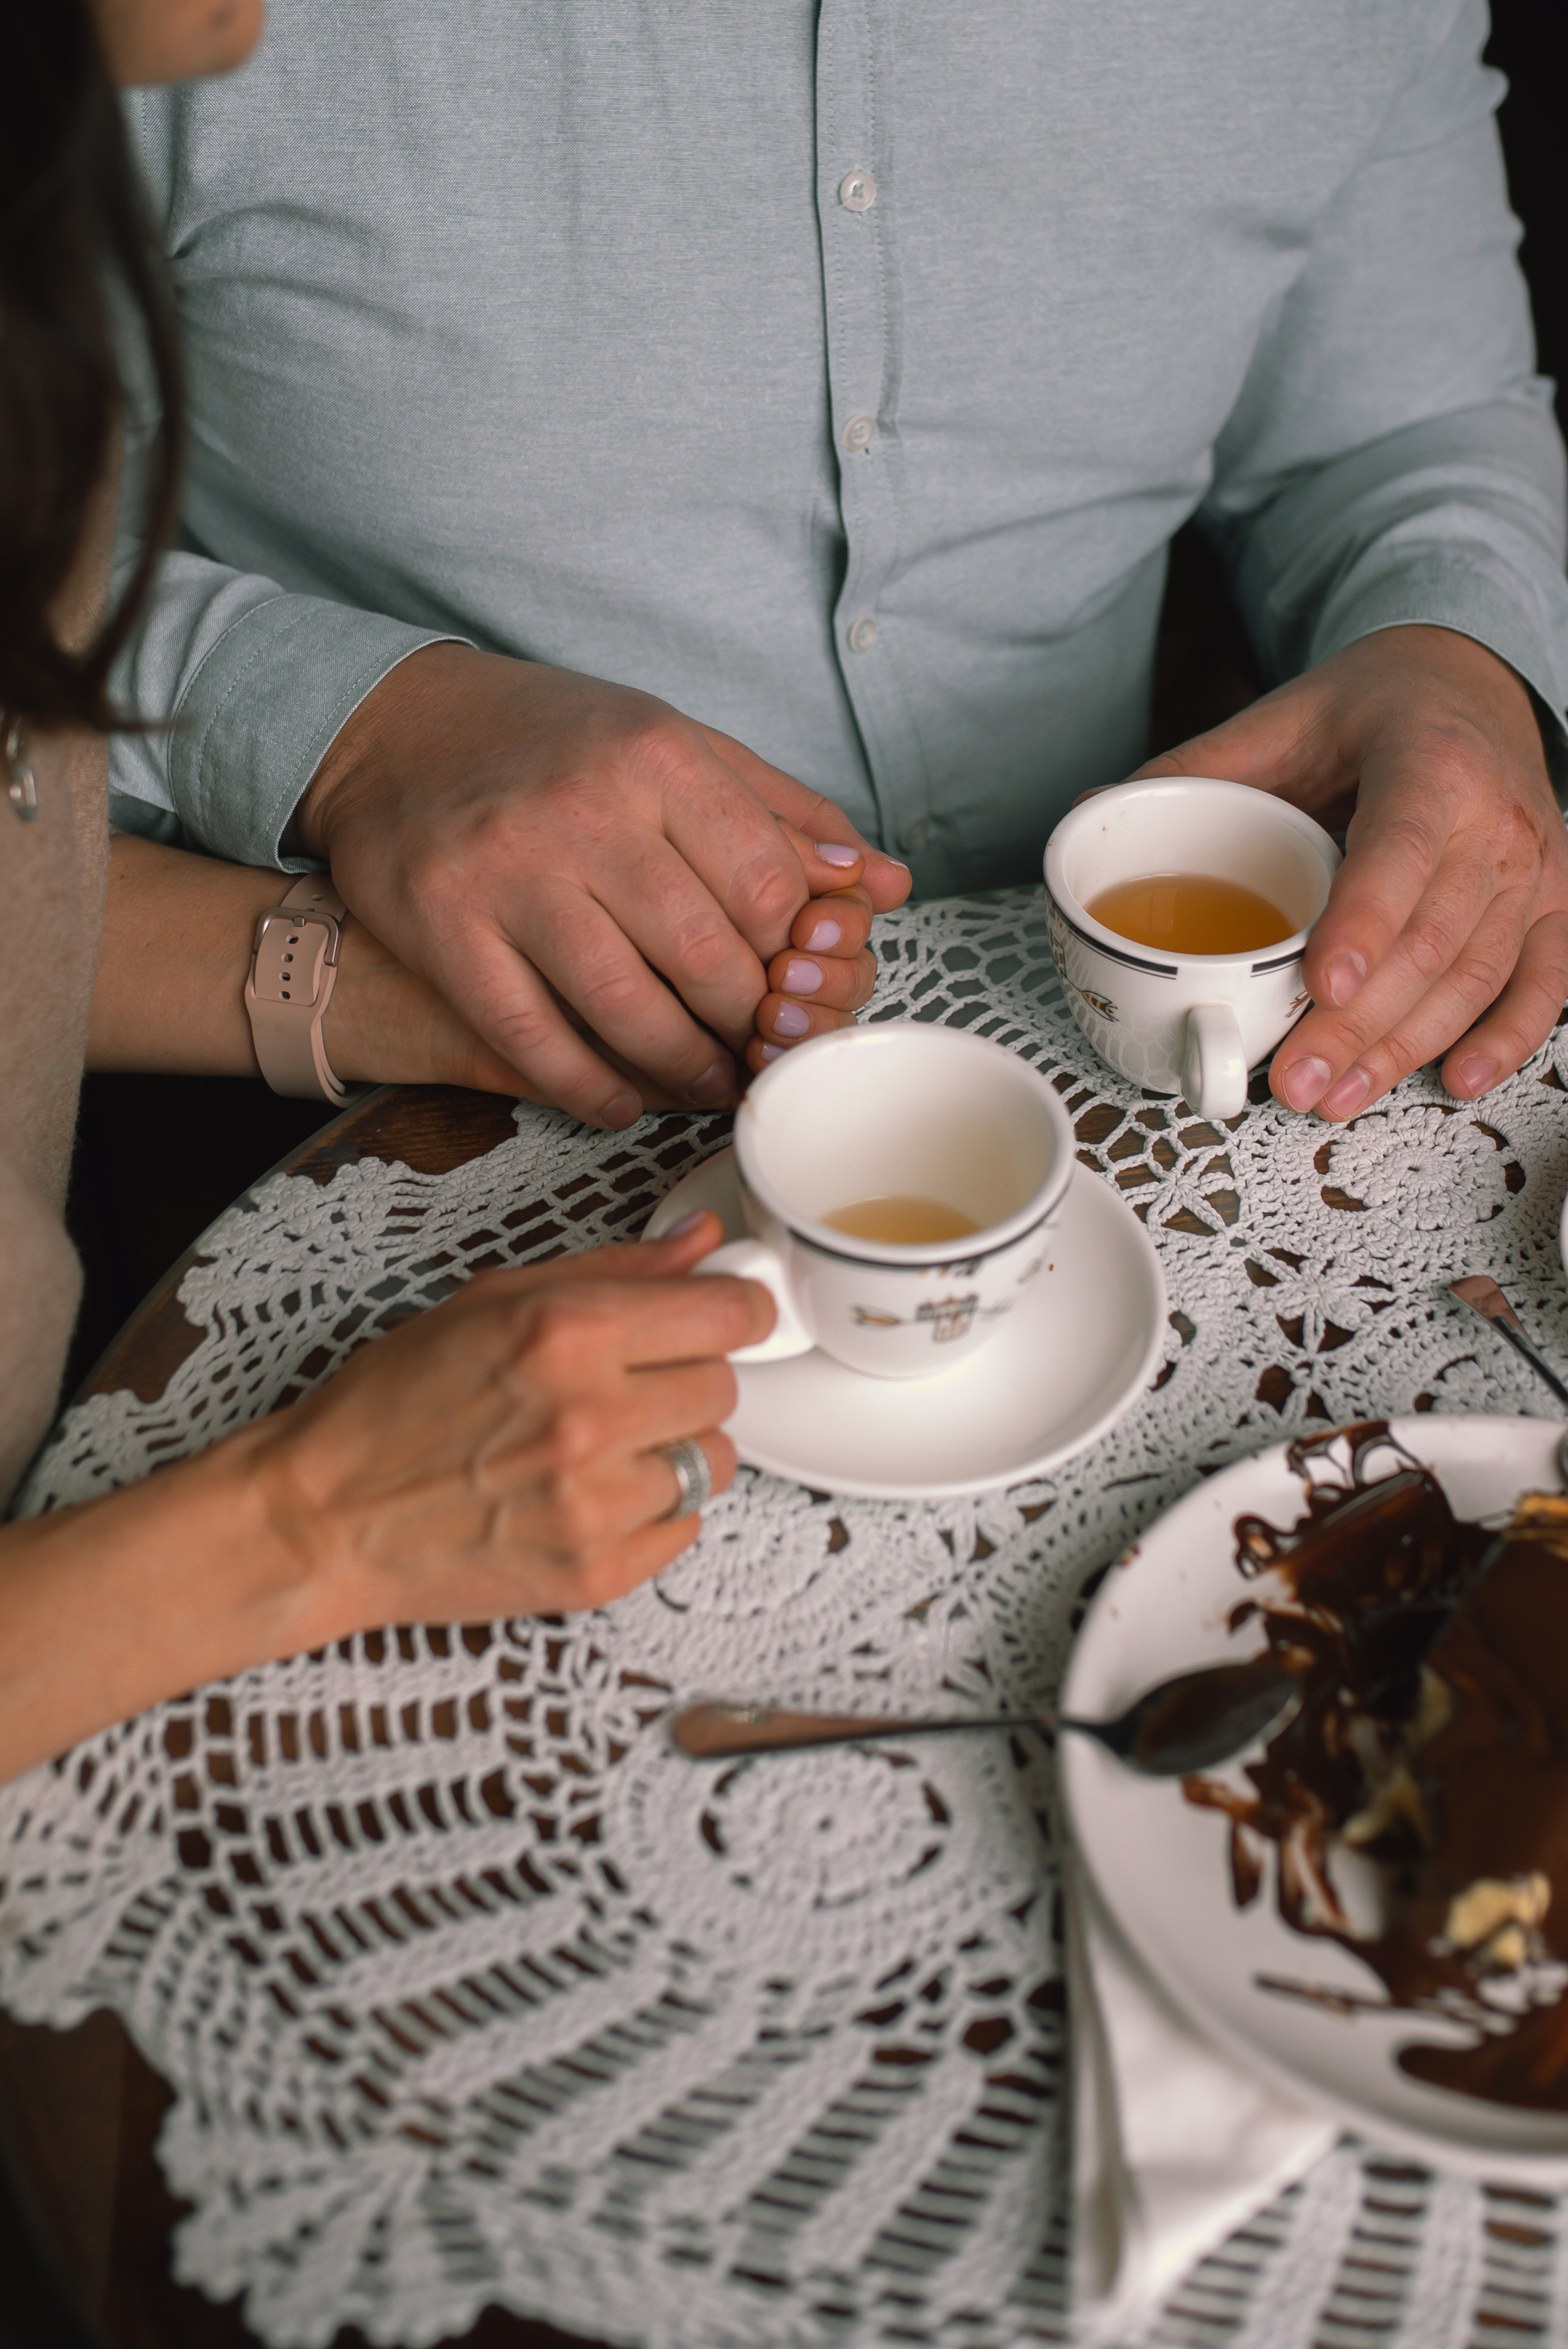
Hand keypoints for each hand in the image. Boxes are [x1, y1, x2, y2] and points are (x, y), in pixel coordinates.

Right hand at [248, 1212, 770, 1629]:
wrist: (326, 1517)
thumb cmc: (393, 1404)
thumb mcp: (494, 1301)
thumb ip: (613, 1269)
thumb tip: (701, 1241)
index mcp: (567, 1332)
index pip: (726, 1314)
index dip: (734, 1309)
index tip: (724, 1316)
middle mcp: (589, 1417)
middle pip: (723, 1388)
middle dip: (686, 1380)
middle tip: (627, 1387)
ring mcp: (595, 1503)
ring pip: (714, 1462)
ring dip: (673, 1449)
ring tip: (601, 1447)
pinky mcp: (596, 1571)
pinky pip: (684, 1528)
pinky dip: (651, 1511)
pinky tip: (587, 1495)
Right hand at [295, 646, 910, 1128]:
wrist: (395, 728)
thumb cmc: (555, 741)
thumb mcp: (674, 744)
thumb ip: (781, 815)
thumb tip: (881, 884)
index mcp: (658, 756)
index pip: (766, 890)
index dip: (794, 960)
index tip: (794, 990)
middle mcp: (586, 811)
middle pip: (708, 960)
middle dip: (747, 1026)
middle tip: (759, 1054)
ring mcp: (509, 873)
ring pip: (627, 1010)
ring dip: (682, 1070)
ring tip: (706, 1083)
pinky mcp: (445, 929)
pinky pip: (532, 1038)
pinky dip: (586, 1088)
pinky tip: (617, 1103)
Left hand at [1132, 626, 1567, 1117]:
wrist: (1467, 684)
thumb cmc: (1373, 710)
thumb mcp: (1282, 718)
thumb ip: (1196, 768)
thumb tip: (1091, 807)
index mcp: (1430, 761)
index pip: (1402, 848)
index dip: (1365, 920)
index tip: (1322, 983)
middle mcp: (1497, 817)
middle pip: (1433, 937)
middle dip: (1359, 1024)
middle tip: (1292, 1081)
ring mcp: (1534, 866)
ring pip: (1479, 974)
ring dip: (1407, 1048)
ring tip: (1335, 1097)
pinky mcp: (1553, 902)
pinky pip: (1546, 981)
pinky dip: (1507, 1039)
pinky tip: (1454, 1081)